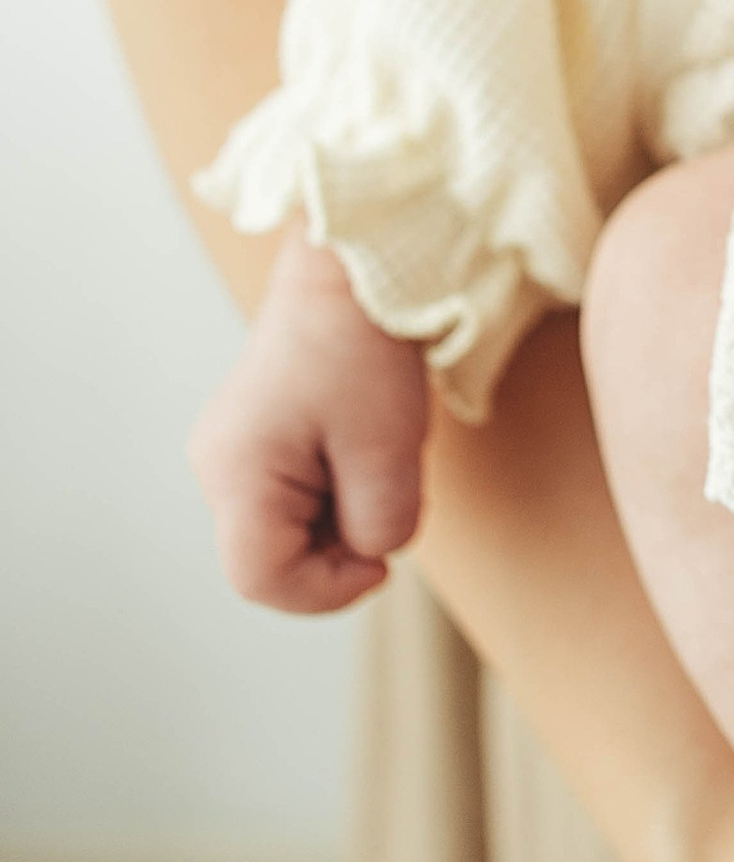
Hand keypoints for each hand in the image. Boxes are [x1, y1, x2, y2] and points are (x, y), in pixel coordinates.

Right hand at [188, 229, 429, 608]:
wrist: (352, 271)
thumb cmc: (363, 350)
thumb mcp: (387, 450)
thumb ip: (379, 523)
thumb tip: (372, 554)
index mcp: (236, 471)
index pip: (261, 577)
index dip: (325, 590)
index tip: (382, 564)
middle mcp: (217, 466)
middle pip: (272, 556)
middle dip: (338, 547)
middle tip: (388, 495)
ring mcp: (232, 451)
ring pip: (286, 528)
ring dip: (341, 515)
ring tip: (376, 457)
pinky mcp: (254, 439)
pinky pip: (292, 495)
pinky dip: (335, 490)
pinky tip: (362, 448)